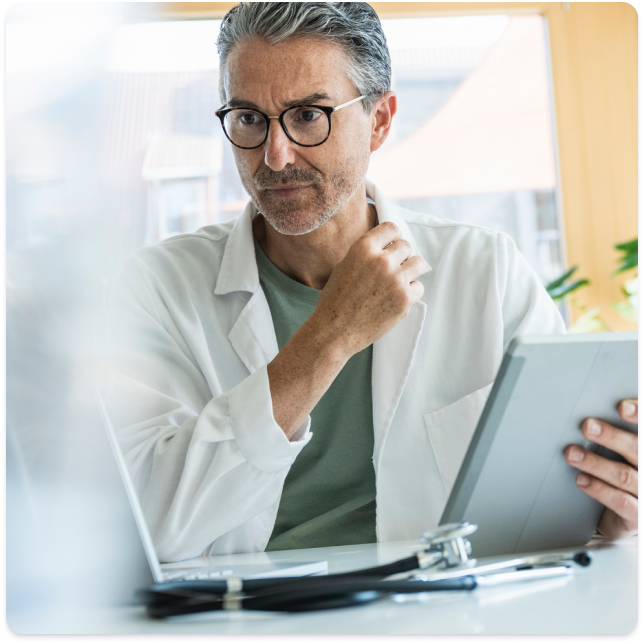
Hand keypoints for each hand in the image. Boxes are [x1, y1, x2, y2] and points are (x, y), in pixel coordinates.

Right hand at [311, 221, 426, 357]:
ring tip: (398, 281)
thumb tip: (386, 248)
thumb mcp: (344, 266)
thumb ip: (365, 255)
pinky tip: (396, 298)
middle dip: (401, 256)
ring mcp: (395, 280)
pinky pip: (419, 286)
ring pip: (418, 263)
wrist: (335, 331)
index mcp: (363, 248)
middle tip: (392, 269)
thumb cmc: (335, 301)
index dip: (393, 237)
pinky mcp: (405, 299)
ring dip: (410, 270)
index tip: (392, 246)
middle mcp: (381, 261)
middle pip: (406, 245)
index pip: (391, 228)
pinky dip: (411, 292)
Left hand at [565, 400, 638, 538]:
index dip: (640, 416)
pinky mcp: (638, 516)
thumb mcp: (628, 453)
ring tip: (572, 453)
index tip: (622, 406)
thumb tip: (592, 418)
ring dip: (595, 462)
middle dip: (611, 437)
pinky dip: (598, 488)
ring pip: (623, 475)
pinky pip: (620, 501)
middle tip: (587, 426)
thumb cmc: (630, 475)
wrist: (634, 517)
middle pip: (638, 450)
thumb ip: (620, 437)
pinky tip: (581, 479)